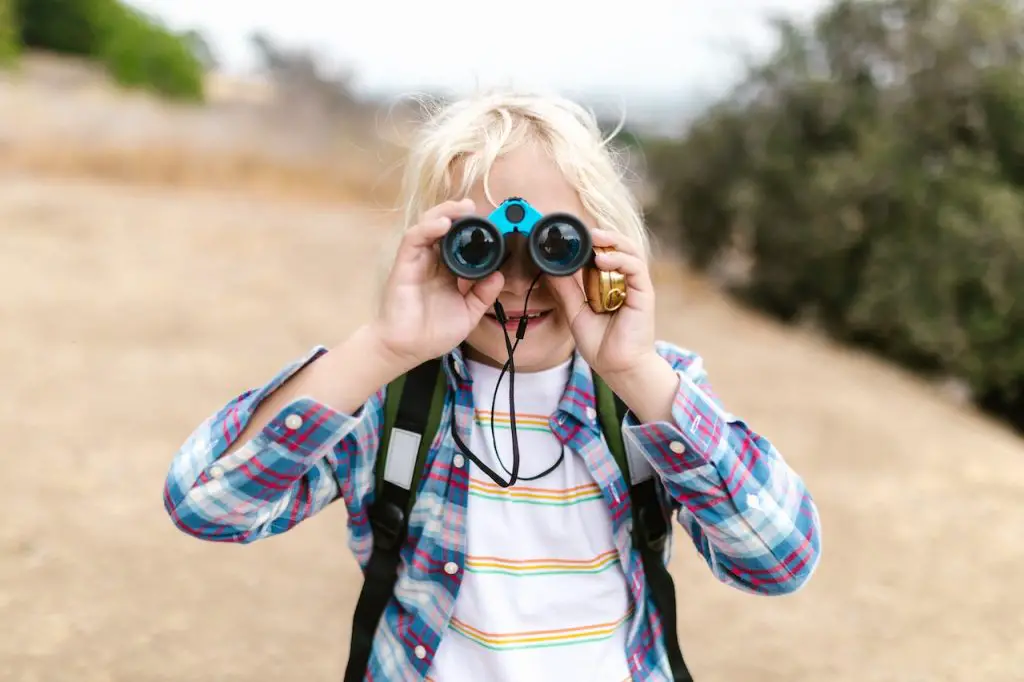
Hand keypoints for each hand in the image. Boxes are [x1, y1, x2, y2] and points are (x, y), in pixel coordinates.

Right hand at [372, 199, 504, 370]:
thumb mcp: (468, 313)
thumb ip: (483, 295)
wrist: (407, 349)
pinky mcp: (404, 263)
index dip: (473, 230)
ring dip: (445, 212)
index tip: (491, 223)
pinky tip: (443, 224)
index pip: (460, 242)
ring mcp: (418, 260)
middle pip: (444, 227)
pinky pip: (414, 239)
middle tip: (475, 208)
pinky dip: (428, 227)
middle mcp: (432, 261)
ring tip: (462, 209)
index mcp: (448, 271)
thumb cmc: (433, 333)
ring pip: (428, 225)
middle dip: (458, 213)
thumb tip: (499, 275)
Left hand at [545, 227, 657, 378]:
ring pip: (630, 251)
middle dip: (602, 236)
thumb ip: (566, 290)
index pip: (603, 254)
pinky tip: (602, 260)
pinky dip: (619, 259)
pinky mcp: (644, 293)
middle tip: (583, 231)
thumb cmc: (601, 344)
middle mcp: (625, 281)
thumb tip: (550, 269)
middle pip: (619, 247)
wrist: (617, 367)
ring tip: (594, 238)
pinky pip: (635, 268)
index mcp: (610, 283)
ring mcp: (636, 286)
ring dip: (612, 241)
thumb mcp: (575, 312)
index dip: (590, 243)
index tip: (570, 237)